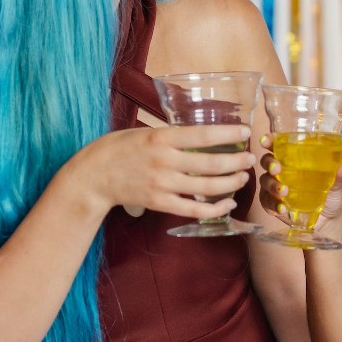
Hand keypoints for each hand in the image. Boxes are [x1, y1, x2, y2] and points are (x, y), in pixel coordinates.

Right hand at [64, 125, 254, 219]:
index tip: (245, 132)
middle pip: (211, 163)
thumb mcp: (143, 131)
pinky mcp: (159, 203)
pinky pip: (193, 209)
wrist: (92, 177)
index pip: (203, 135)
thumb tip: (198, 134)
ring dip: (230, 183)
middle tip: (250, 159)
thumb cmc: (116, 149)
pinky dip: (214, 208)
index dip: (228, 134)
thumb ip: (169, 135)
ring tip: (242, 178)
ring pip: (206, 187)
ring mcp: (162, 184)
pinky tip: (228, 203)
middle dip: (236, 161)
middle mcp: (165, 161)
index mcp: (161, 138)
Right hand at [258, 133, 341, 226]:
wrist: (328, 221)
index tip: (266, 140)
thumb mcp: (336, 184)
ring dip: (272, 185)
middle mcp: (281, 171)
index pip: (277, 145)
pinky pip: (267, 202)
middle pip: (266, 161)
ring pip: (265, 181)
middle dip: (269, 163)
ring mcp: (275, 188)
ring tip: (284, 192)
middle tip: (277, 169)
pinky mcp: (273, 205)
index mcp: (293, 159)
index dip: (269, 141)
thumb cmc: (329, 195)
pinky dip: (274, 205)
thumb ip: (339, 174)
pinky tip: (283, 209)